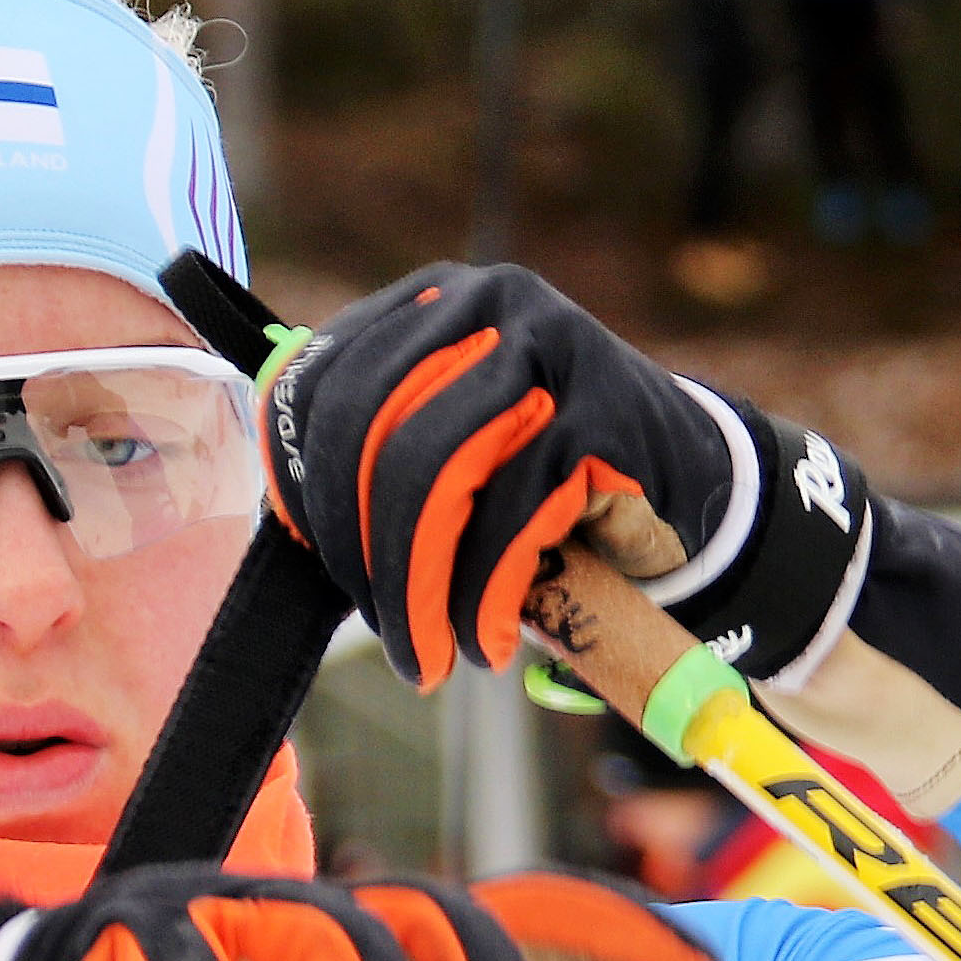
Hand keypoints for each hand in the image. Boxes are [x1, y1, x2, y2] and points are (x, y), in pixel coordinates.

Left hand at [228, 254, 960, 815]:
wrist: (691, 499)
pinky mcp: (599, 412)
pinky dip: (484, 598)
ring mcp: (550, 347)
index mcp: (432, 303)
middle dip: (364, 557)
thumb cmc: (546, 491)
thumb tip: (269, 490)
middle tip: (386, 638)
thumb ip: (374, 453)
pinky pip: (510, 518)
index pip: (326, 386)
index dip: (304, 488)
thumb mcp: (454, 458)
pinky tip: (485, 640)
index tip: (312, 566)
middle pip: (372, 435)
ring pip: (432, 476)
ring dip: (418, 589)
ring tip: (428, 657)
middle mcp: (488, 304)